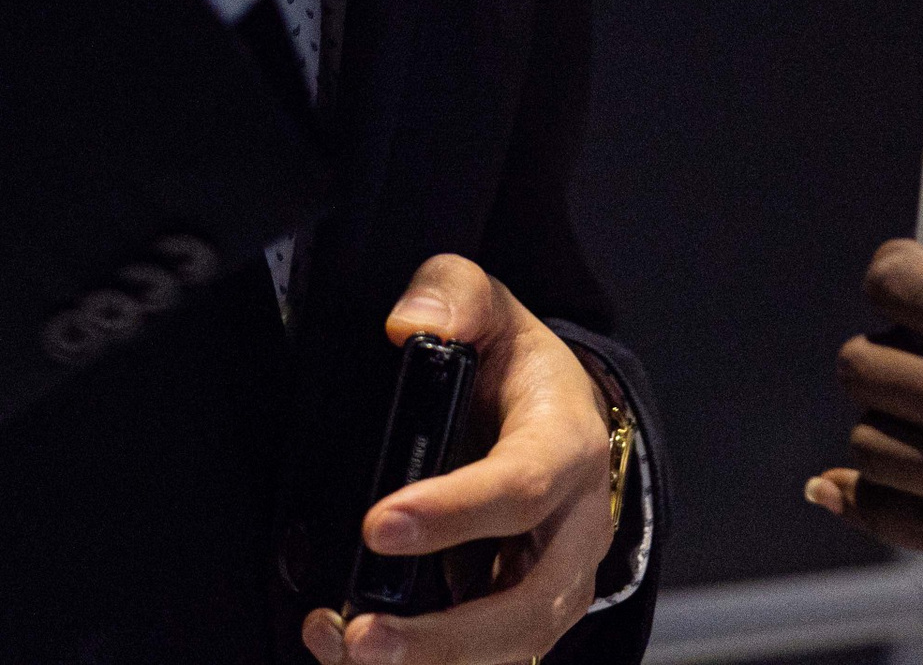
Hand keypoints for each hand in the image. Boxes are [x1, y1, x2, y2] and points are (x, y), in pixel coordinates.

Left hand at [302, 255, 618, 664]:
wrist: (558, 409)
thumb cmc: (516, 364)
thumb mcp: (490, 305)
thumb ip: (450, 294)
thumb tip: (408, 324)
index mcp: (569, 446)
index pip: (521, 488)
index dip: (454, 513)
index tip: (377, 524)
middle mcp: (575, 532)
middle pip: (526, 606)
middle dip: (445, 636)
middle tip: (362, 636)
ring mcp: (555, 585)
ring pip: (510, 650)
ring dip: (431, 664)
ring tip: (347, 650)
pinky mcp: (524, 618)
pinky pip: (484, 658)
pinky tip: (349, 651)